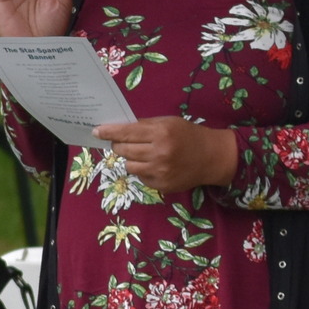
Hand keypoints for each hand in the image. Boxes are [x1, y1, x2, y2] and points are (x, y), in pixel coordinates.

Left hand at [93, 117, 240, 197]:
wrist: (212, 157)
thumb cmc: (189, 135)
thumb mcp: (169, 122)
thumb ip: (145, 126)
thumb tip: (118, 130)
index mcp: (160, 133)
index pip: (126, 132)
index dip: (108, 132)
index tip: (96, 131)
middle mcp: (159, 153)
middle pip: (123, 150)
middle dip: (119, 145)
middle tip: (124, 143)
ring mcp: (159, 171)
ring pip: (129, 165)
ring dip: (131, 159)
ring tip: (145, 155)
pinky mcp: (161, 185)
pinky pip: (140, 177)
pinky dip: (143, 170)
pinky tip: (156, 166)